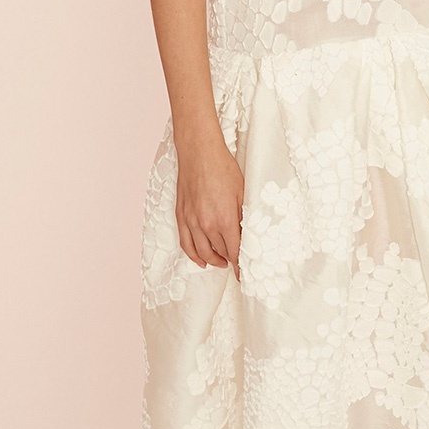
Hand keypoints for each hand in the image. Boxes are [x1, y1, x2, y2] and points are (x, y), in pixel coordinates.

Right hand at [175, 136, 243, 276]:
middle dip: (230, 262)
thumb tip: (247, 236)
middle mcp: (207, 224)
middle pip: (221, 253)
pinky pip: (186, 243)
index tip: (245, 276)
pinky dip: (193, 255)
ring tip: (222, 263)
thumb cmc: (223, 169)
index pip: (235, 252)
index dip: (240, 267)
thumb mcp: (242, 193)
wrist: (199, 153)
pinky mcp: (181, 216)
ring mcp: (192, 222)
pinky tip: (201, 260)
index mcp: (225, 219)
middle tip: (238, 266)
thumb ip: (243, 217)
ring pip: (202, 252)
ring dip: (213, 260)